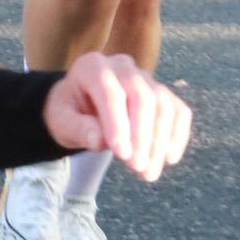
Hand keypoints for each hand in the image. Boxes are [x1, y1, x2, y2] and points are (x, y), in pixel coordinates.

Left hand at [42, 52, 192, 180]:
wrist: (80, 104)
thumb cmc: (70, 112)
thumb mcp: (62, 122)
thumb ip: (79, 129)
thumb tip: (100, 141)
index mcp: (93, 67)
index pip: (112, 94)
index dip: (119, 125)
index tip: (122, 155)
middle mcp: (123, 66)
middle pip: (143, 97)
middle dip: (143, 136)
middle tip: (138, 168)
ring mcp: (145, 77)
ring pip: (163, 104)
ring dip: (160, 141)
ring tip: (148, 172)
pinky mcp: (161, 92)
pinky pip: (178, 110)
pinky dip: (177, 135)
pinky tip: (169, 158)